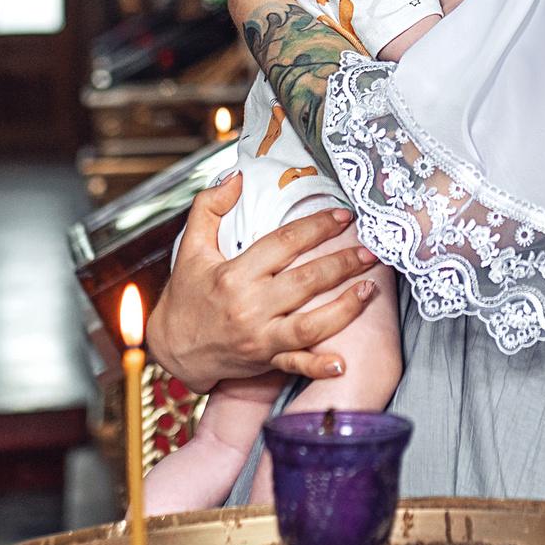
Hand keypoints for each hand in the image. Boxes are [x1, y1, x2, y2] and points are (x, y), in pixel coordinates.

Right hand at [143, 173, 382, 389]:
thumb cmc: (187, 294)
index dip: (317, 226)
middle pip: (305, 282)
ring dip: (344, 308)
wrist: (172, 346)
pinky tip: (343, 362)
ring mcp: (259, 337)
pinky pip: (296, 365)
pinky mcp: (265, 360)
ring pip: (309, 325)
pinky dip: (319, 366)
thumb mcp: (191, 247)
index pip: (284, 243)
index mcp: (234, 275)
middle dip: (342, 263)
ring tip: (370, 288)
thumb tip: (235, 177)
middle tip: (371, 249)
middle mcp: (249, 306)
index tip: (343, 215)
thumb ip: (208, 207)